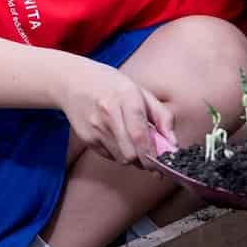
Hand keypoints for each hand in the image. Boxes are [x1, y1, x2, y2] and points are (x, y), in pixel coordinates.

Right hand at [57, 60, 175, 170]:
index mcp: (126, 97)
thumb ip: (162, 116)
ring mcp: (95, 127)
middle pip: (131, 153)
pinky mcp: (86, 137)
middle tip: (153, 160)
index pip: (140, 134)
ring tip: (136, 146)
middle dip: (145, 162)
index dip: (153, 154)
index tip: (163, 164)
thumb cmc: (112, 86)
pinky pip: (110, 156)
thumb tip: (173, 143)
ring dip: (134, 159)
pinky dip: (119, 154)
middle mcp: (108, 112)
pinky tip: (118, 139)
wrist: (73, 81)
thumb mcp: (141, 92)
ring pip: (121, 158)